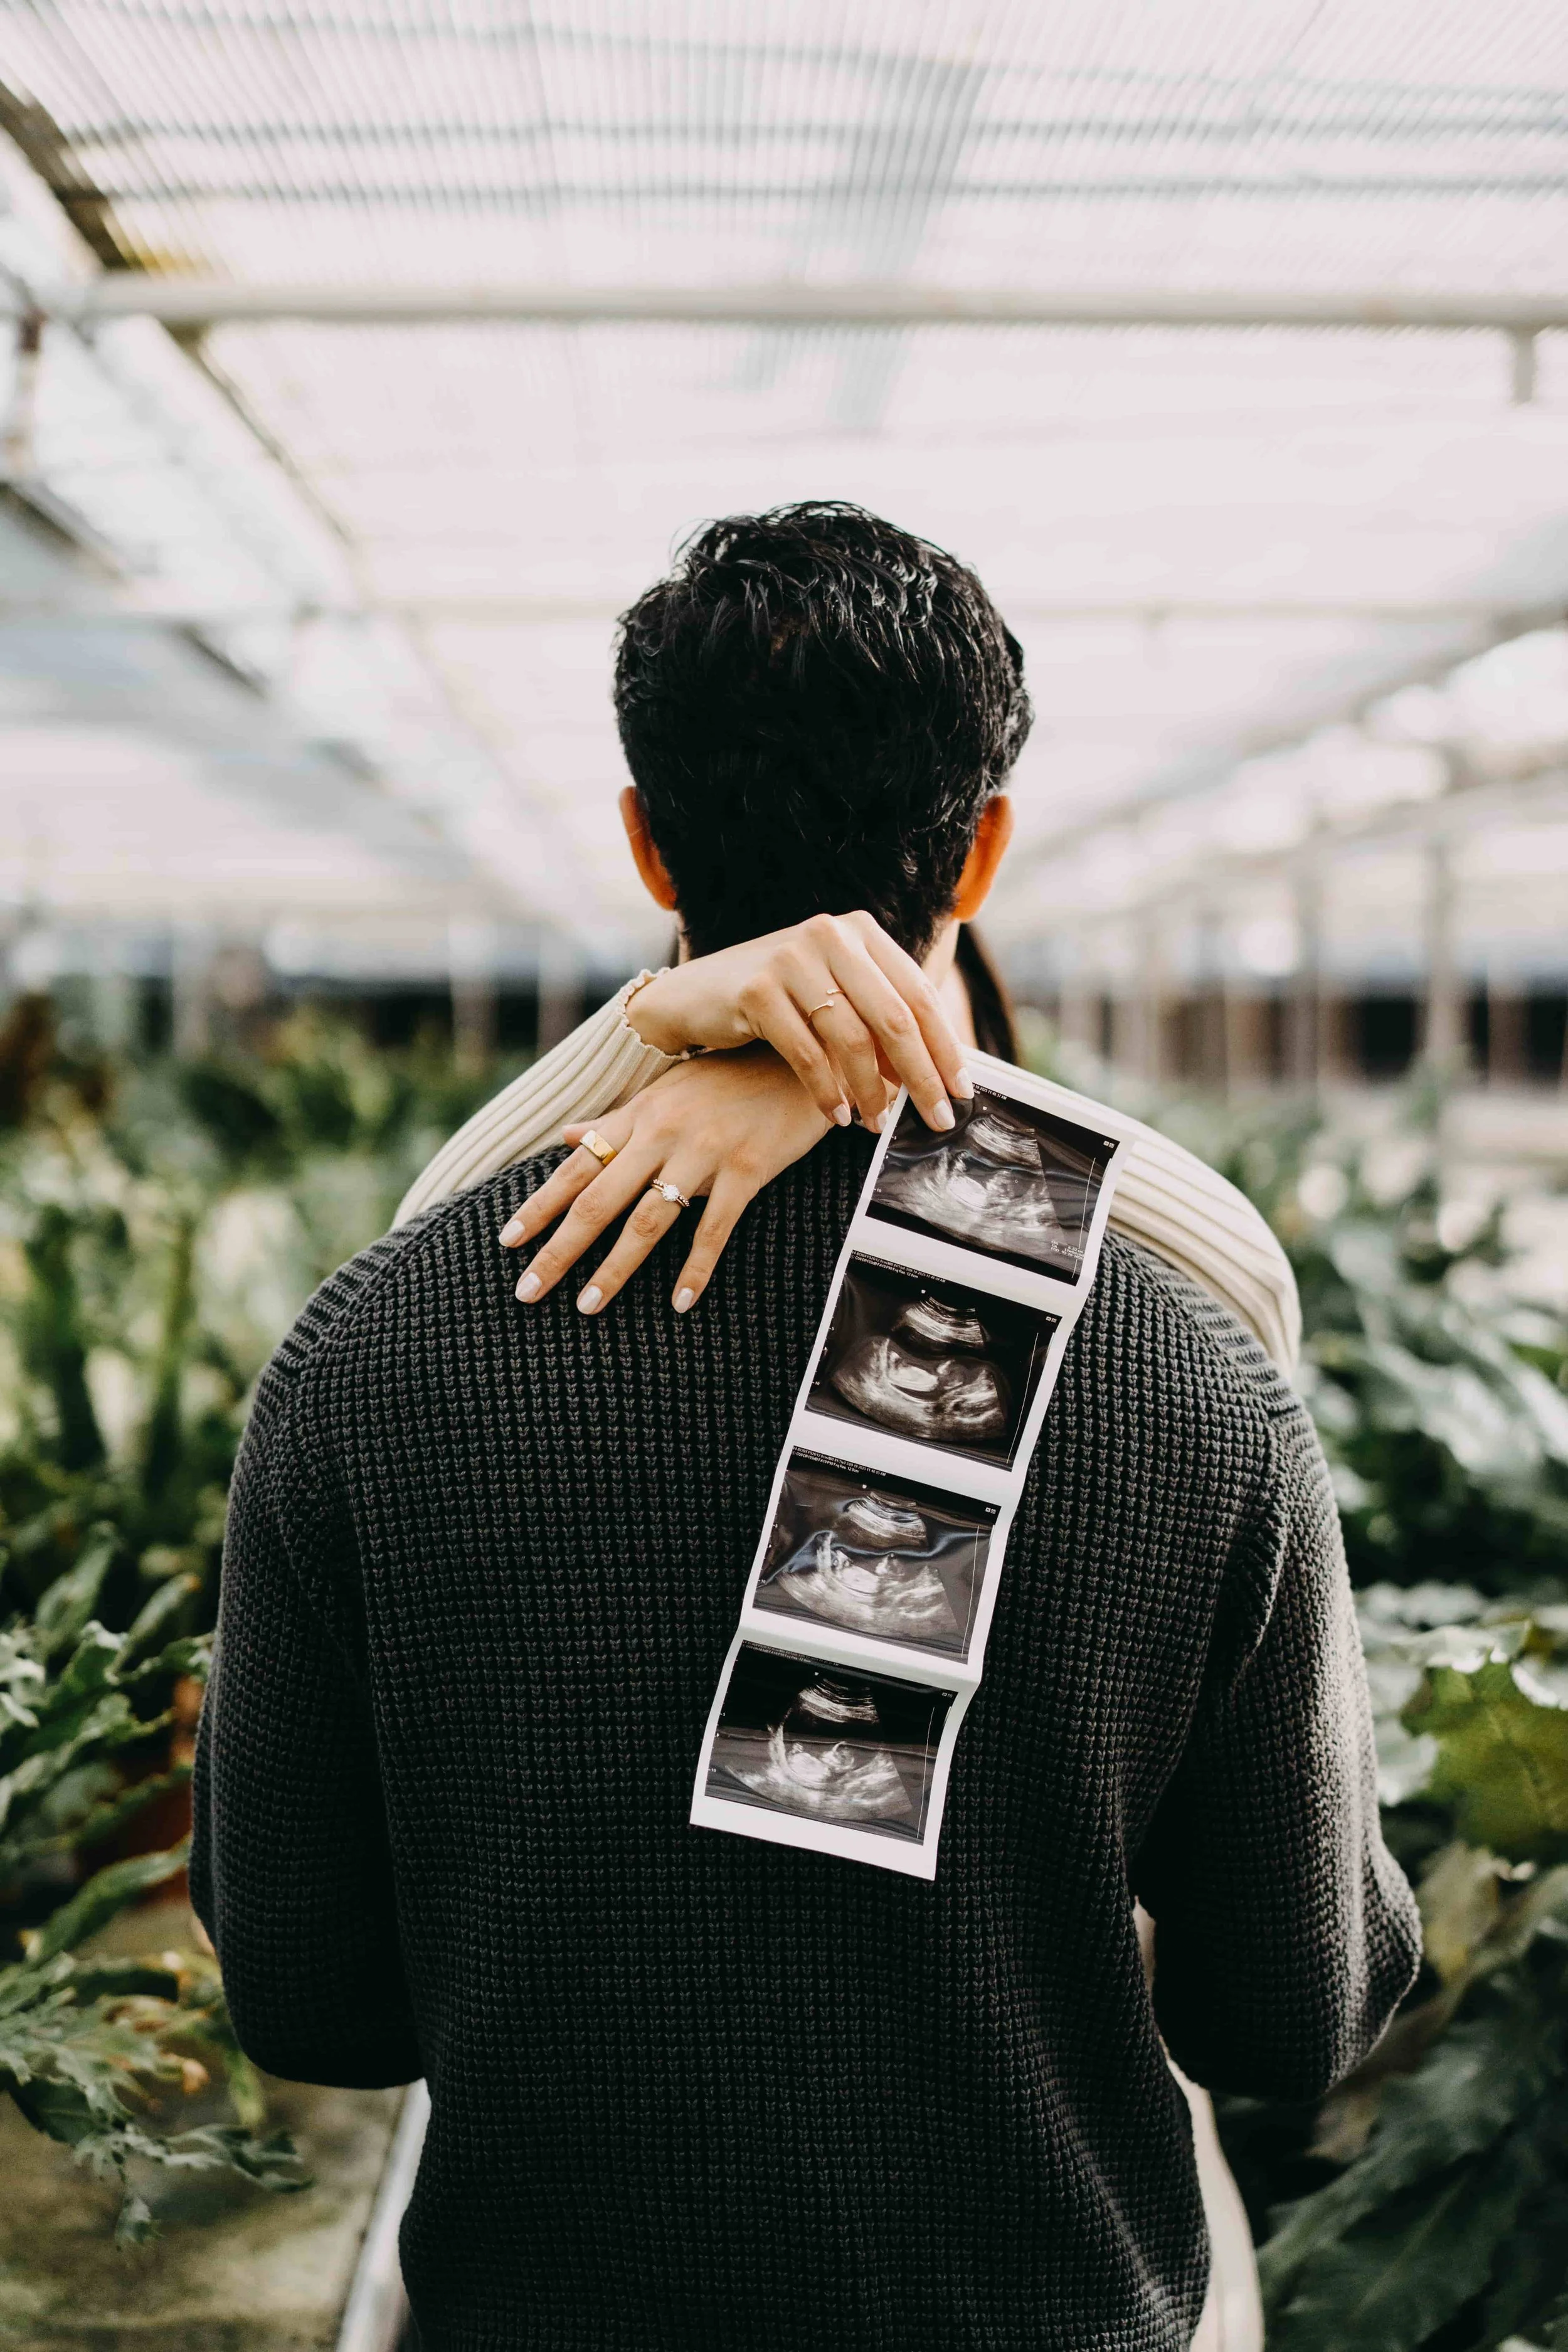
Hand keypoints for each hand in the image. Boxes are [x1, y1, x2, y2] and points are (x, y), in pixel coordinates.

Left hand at [500, 1045, 834, 1315]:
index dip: (540, 1205)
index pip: (576, 1166)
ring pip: (648, 1220)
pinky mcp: (748, 1169)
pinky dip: (696, 1269)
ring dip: (615, 1268)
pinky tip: (680, 1303)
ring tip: (588, 1305)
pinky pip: (715, 1228)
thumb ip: (618, 1119)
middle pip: (598, 1201)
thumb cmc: (732, 1078)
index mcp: (640, 1115)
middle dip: (559, 1249)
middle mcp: (662, 1133)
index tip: (506, 1242)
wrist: (802, 1058)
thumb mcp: (668, 1090)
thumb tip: (567, 1135)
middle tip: (527, 1291)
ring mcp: (705, 1152)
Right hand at [622, 909, 969, 1133]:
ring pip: (852, 1040)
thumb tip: (935, 1073)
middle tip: (936, 1120)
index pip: (918, 993)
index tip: (961, 1092)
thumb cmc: (776, 1002)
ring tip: (876, 1125)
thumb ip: (878, 1017)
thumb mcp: (833, 995)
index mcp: (859, 932)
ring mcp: (791, 959)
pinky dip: (827, 1092)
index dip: (944, 1046)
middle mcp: (830, 936)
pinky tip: (837, 1117)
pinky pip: (808, 1055)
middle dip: (921, 1076)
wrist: (694, 996)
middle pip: (894, 1017)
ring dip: (870, 1092)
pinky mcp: (757, 990)